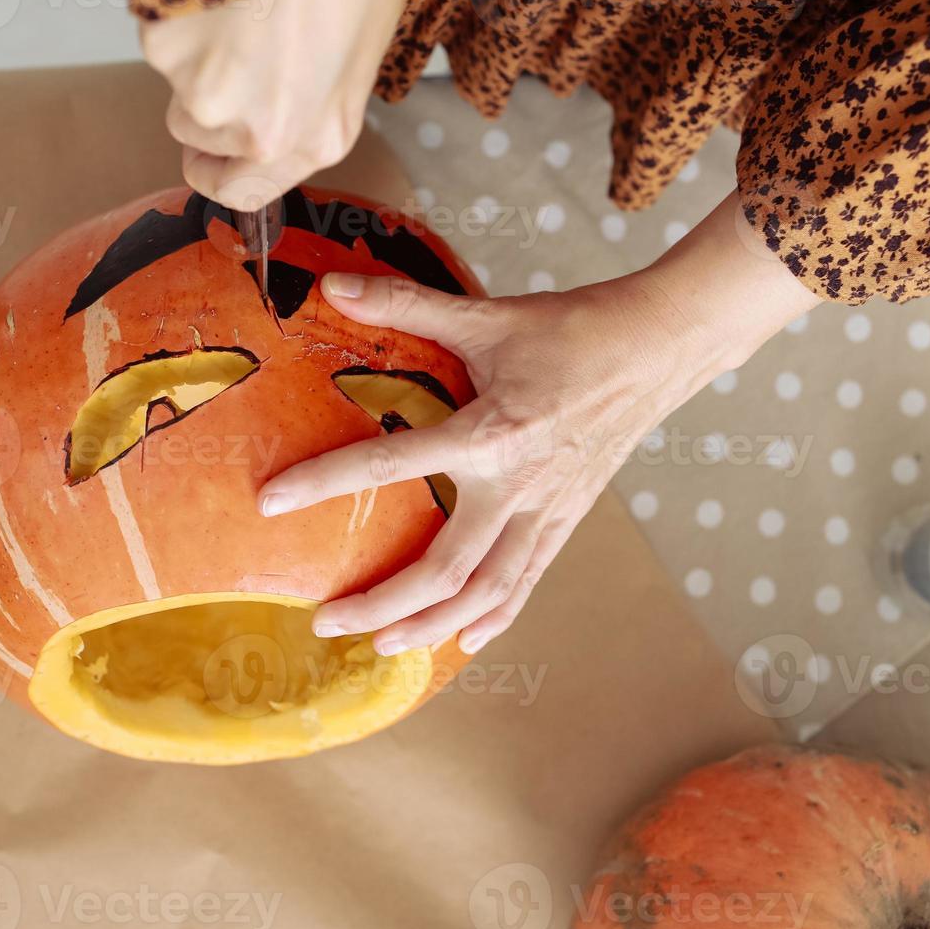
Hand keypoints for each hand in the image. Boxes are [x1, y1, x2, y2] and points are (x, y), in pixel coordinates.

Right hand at [139, 0, 407, 208]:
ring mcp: (207, 93)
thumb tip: (280, 103)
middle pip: (196, 132)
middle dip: (205, 92)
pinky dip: (182, 8)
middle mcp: (261, 132)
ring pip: (175, 78)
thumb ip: (316, 96)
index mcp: (318, 137)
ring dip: (195, 45)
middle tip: (233, 39)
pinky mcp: (165, 47)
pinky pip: (160, 30)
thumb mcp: (360, 48)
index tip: (205, 153)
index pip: (238, 191)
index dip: (215, 168)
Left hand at [259, 193, 821, 655]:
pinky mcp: (567, 522)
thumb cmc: (571, 329)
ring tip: (381, 646)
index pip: (390, 461)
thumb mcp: (485, 315)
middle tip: (324, 622)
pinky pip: (526, 583)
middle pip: (442, 570)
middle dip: (379, 604)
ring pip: (484, 593)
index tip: (271, 503)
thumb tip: (331, 281)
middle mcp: (517, 486)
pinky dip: (494, 619)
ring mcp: (546, 512)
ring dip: (430, 626)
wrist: (658, 346)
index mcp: (490, 431)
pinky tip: (463, 643)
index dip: (324, 482)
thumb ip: (405, 303)